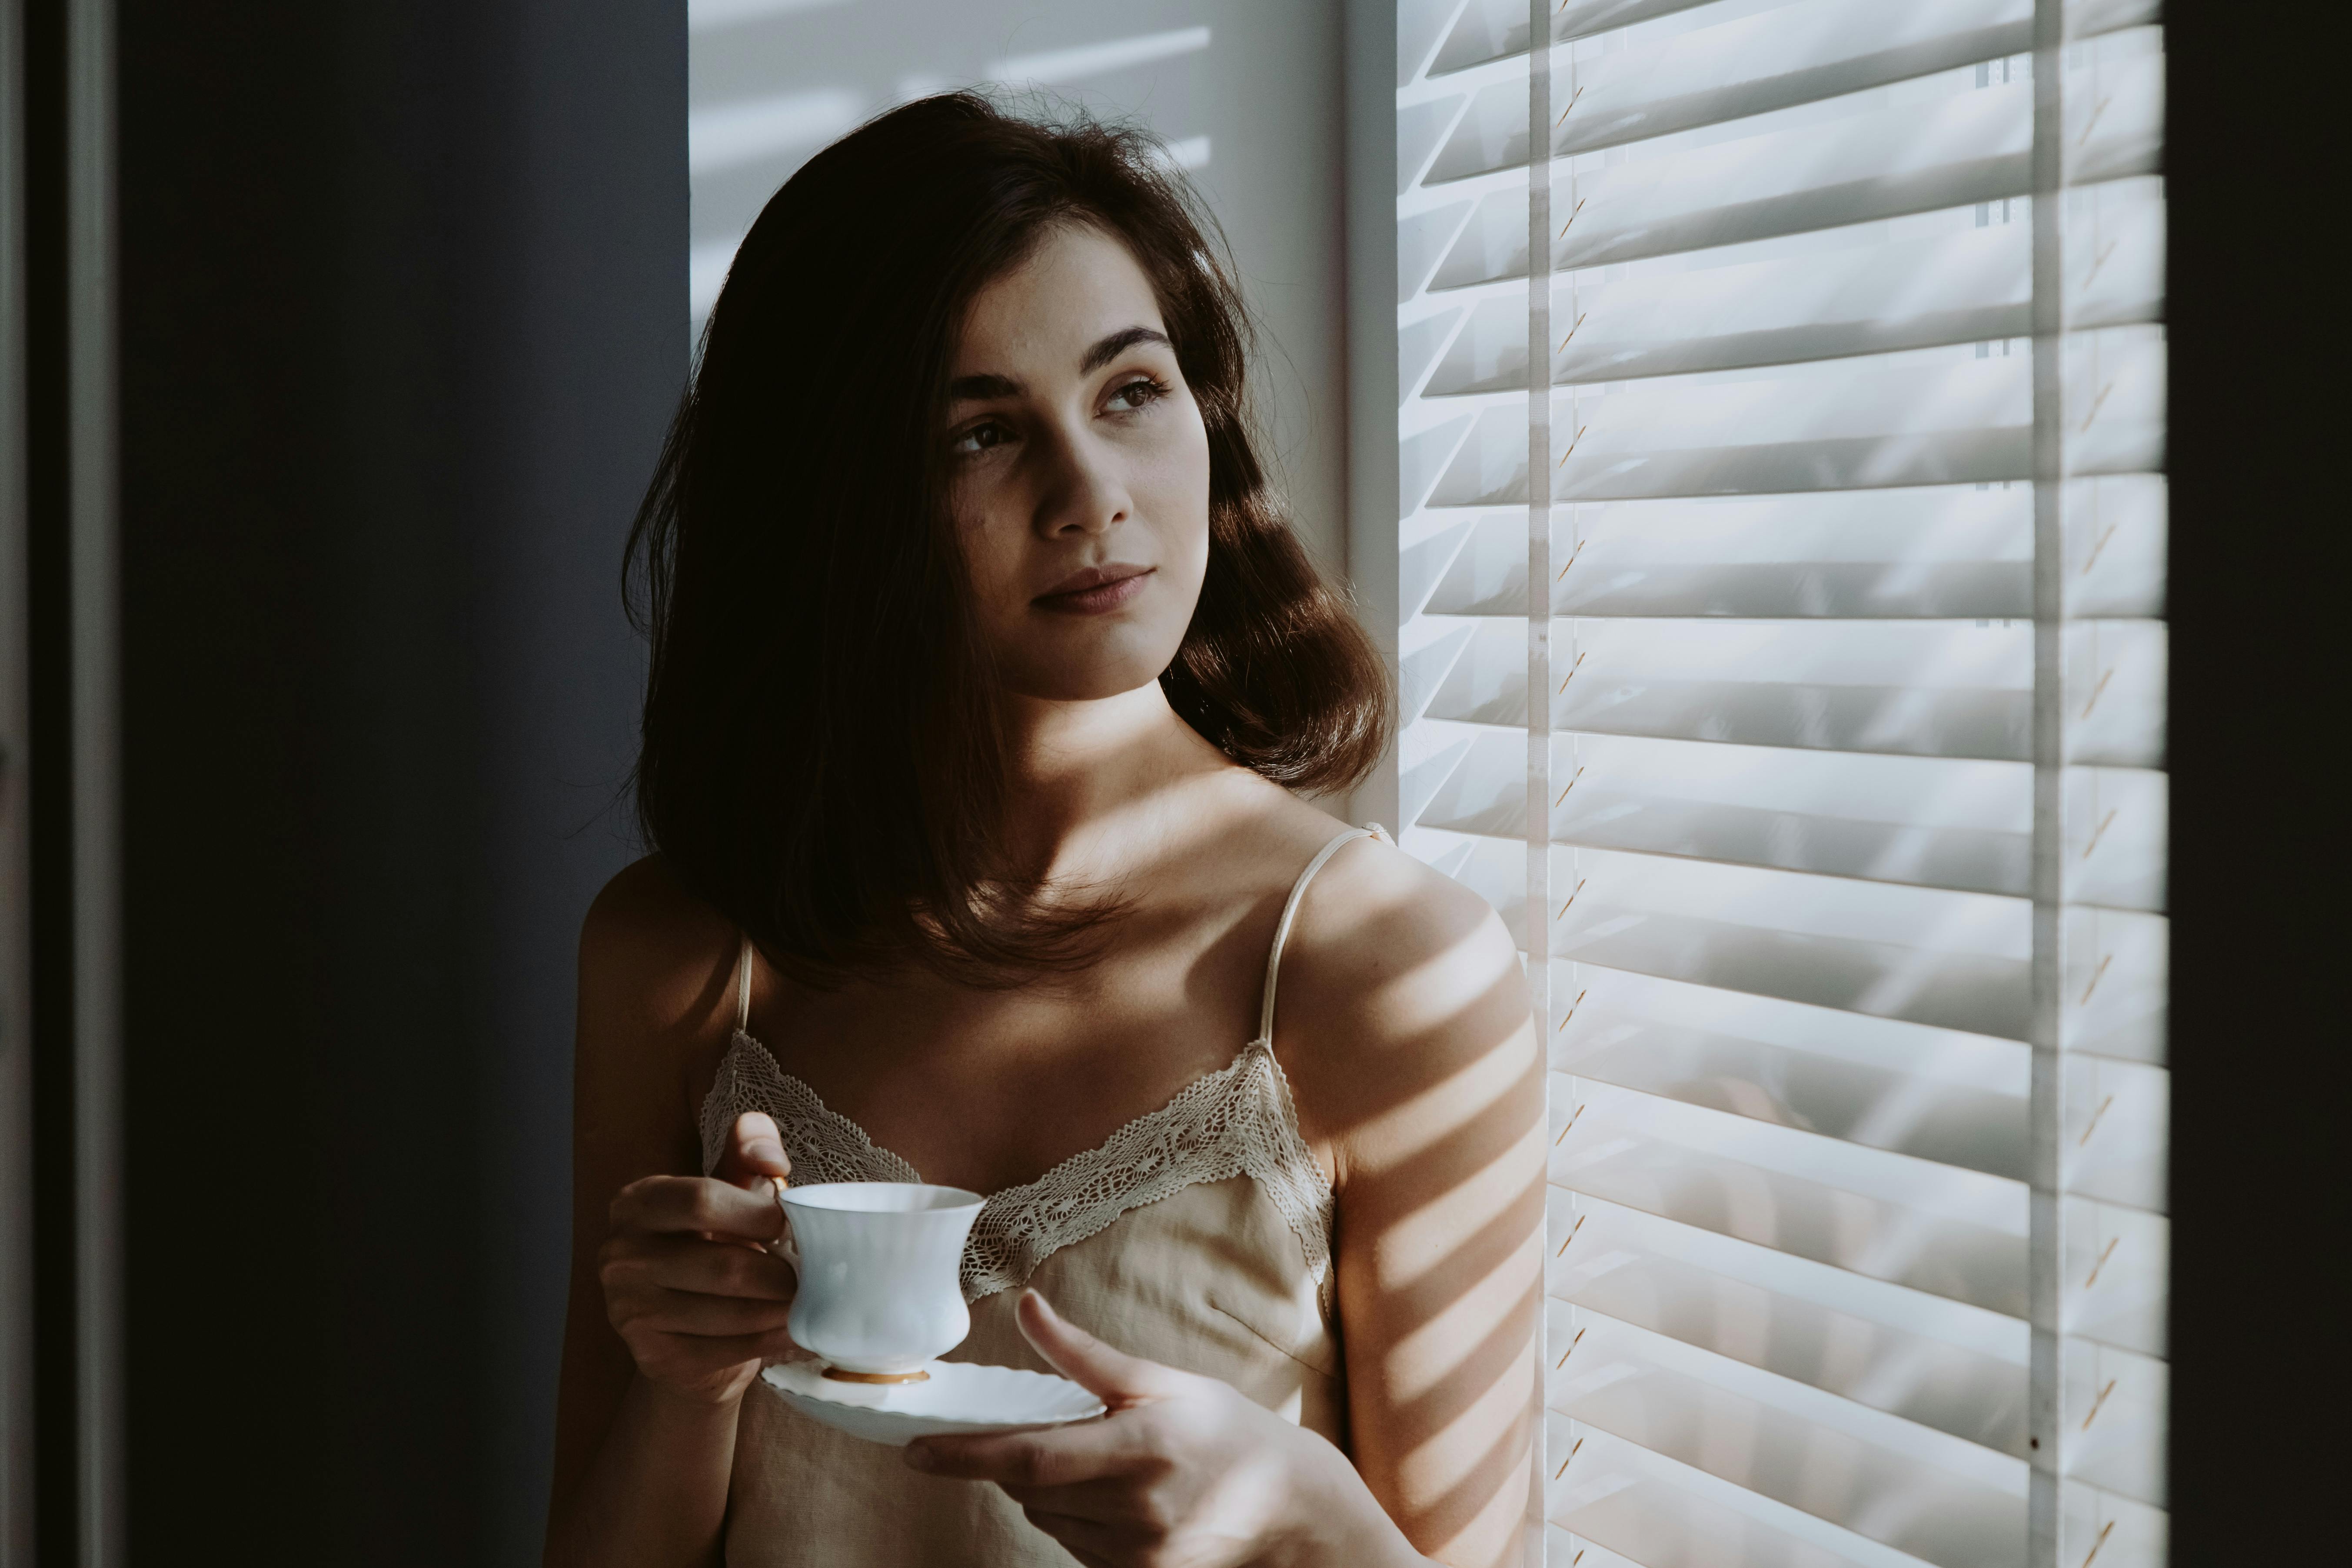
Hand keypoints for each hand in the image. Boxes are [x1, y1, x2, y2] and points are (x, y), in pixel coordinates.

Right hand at [599, 1111, 798, 1406]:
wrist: (683, 1327)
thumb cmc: (713, 1244)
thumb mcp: (725, 1191)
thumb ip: (746, 1155)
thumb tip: (769, 1154)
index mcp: (637, 1203)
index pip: (702, 1200)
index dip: (759, 1213)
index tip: (793, 1225)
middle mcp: (621, 1255)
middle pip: (723, 1265)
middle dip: (780, 1273)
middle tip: (813, 1275)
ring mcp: (630, 1310)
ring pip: (730, 1312)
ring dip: (782, 1311)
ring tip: (810, 1303)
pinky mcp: (652, 1355)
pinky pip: (727, 1351)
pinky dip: (771, 1342)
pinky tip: (795, 1333)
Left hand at [903, 1291, 1383, 1567]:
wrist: (1290, 1505)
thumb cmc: (1225, 1430)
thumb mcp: (1160, 1380)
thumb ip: (1086, 1355)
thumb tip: (1026, 1307)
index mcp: (1137, 1449)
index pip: (1027, 1458)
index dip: (963, 1457)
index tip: (914, 1451)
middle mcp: (1134, 1509)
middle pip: (1030, 1491)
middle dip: (1017, 1462)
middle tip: (1044, 1431)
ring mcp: (1137, 1553)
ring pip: (1048, 1521)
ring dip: (1047, 1492)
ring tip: (1098, 1463)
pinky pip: (1076, 1549)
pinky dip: (1075, 1521)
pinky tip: (1114, 1498)